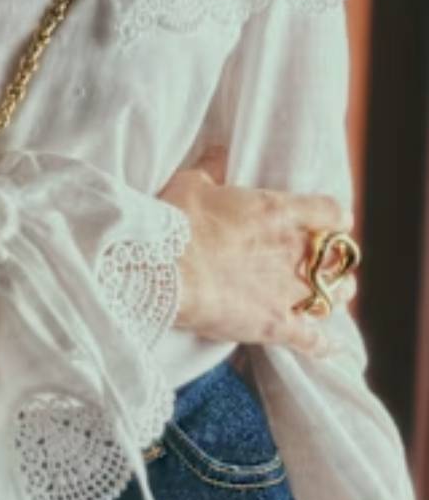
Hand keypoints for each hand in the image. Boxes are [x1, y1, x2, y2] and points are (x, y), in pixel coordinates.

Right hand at [158, 145, 356, 358]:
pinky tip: (327, 346)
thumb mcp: (191, 183)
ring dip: (335, 295)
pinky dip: (322, 344)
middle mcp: (292, 250)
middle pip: (336, 256)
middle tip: (324, 260)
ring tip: (332, 296)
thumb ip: (212, 169)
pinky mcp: (275, 325)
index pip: (328, 211)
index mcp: (276, 211)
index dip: (332, 216)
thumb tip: (220, 153)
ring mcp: (287, 290)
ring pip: (333, 296)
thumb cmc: (175, 221)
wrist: (164, 270)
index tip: (330, 219)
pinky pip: (313, 339)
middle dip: (334, 259)